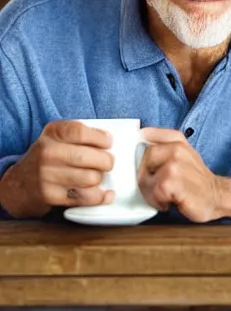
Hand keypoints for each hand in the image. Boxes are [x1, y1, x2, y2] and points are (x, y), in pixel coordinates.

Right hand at [0, 120, 114, 217]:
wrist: (20, 183)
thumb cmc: (49, 157)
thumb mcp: (59, 137)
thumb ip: (81, 135)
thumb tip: (111, 142)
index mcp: (53, 132)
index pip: (81, 132)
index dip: (100, 138)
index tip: (108, 143)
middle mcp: (48, 152)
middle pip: (88, 157)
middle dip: (106, 161)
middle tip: (107, 163)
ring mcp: (47, 175)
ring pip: (90, 178)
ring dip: (100, 179)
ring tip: (97, 176)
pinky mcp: (51, 196)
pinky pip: (84, 197)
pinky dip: (99, 196)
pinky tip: (103, 193)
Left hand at [137, 127, 222, 222]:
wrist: (216, 196)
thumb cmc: (196, 179)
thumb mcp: (184, 155)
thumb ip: (164, 144)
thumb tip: (138, 139)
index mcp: (177, 140)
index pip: (147, 133)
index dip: (139, 146)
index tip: (145, 161)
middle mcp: (176, 149)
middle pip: (142, 158)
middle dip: (145, 176)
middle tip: (158, 185)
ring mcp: (174, 165)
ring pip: (144, 178)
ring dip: (151, 192)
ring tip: (165, 194)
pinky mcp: (172, 182)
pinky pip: (152, 191)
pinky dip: (158, 201)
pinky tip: (169, 201)